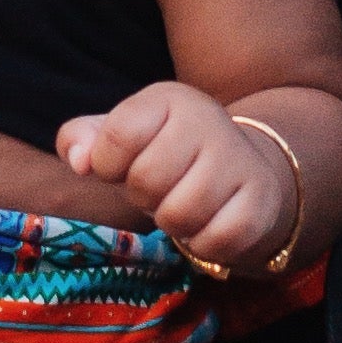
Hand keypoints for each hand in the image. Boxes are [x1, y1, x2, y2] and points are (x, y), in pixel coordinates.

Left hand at [54, 80, 291, 268]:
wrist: (240, 163)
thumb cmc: (164, 151)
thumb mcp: (121, 134)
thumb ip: (82, 138)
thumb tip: (79, 161)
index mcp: (168, 98)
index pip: (117, 138)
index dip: (108, 165)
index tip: (122, 165)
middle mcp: (208, 121)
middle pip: (146, 181)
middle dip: (142, 197)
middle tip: (160, 189)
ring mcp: (239, 160)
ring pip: (179, 216)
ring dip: (172, 223)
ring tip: (182, 203)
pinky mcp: (262, 199)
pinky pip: (216, 241)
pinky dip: (203, 244)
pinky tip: (208, 223)